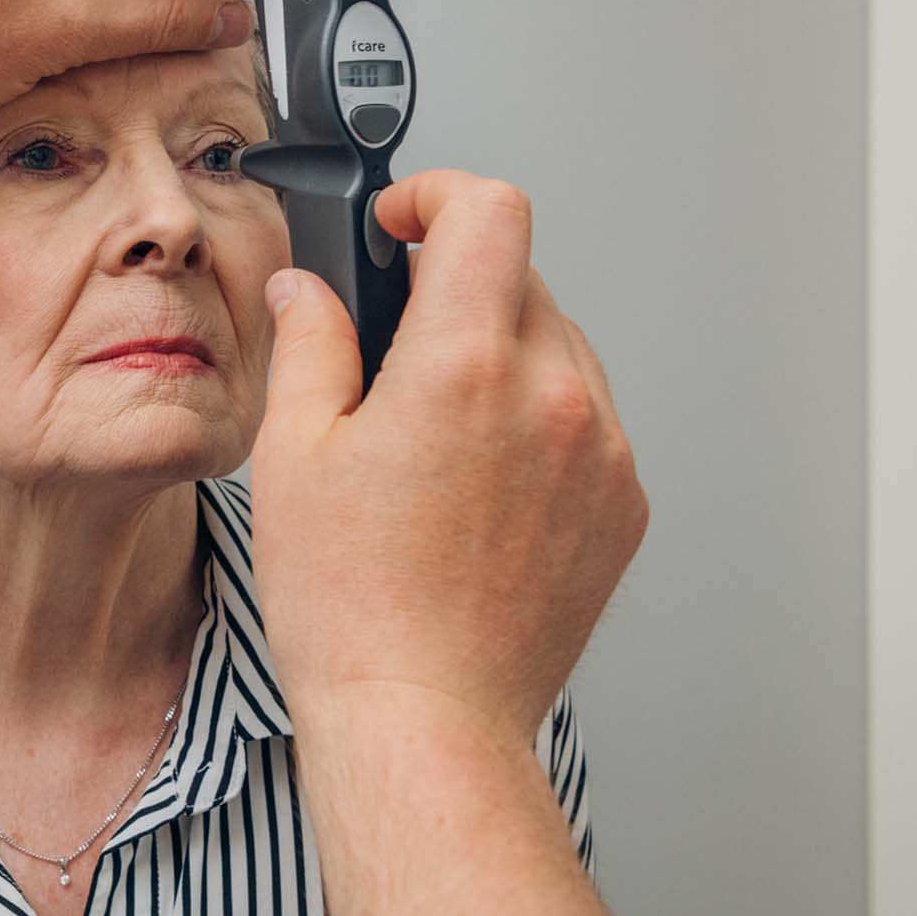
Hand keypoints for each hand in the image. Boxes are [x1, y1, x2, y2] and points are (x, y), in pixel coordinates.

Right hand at [247, 170, 647, 752]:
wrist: (425, 718)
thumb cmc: (354, 609)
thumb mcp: (293, 457)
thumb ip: (308, 347)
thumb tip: (308, 291)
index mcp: (464, 367)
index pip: (488, 211)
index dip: (437, 197)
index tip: (403, 226)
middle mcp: (552, 396)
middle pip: (519, 277)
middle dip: (454, 291)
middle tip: (391, 352)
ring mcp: (603, 452)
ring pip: (557, 348)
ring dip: (498, 356)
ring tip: (431, 435)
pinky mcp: (623, 504)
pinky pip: (586, 420)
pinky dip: (534, 422)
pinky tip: (473, 485)